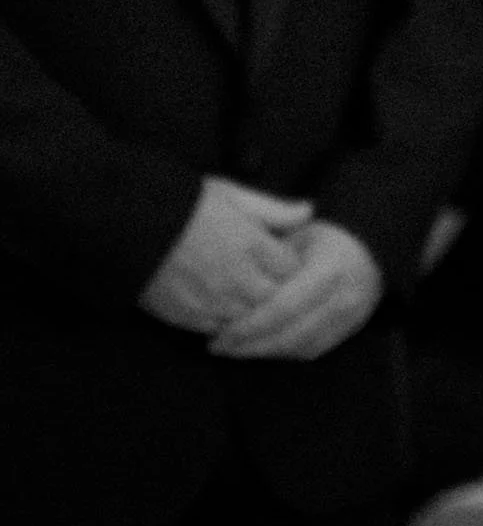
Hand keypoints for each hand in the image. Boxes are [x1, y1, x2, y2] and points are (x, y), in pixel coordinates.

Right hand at [139, 179, 312, 332]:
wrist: (130, 225)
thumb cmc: (185, 205)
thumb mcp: (233, 195)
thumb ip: (274, 209)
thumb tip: (309, 211)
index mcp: (252, 245)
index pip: (293, 269)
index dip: (290, 264)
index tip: (283, 258)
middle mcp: (238, 278)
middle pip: (277, 298)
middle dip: (277, 289)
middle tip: (268, 279)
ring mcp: (214, 302)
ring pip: (252, 319)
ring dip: (253, 308)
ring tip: (245, 293)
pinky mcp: (190, 317)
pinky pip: (222, 330)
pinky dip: (228, 323)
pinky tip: (223, 307)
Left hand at [209, 219, 382, 360]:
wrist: (371, 251)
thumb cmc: (326, 239)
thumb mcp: (299, 235)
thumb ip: (271, 260)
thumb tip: (235, 286)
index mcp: (328, 271)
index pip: (282, 308)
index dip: (248, 325)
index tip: (220, 331)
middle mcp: (342, 299)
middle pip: (288, 334)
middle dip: (250, 345)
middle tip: (218, 346)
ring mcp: (349, 319)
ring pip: (298, 347)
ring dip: (263, 352)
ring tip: (233, 350)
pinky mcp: (349, 332)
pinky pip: (311, 351)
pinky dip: (282, 353)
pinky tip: (261, 348)